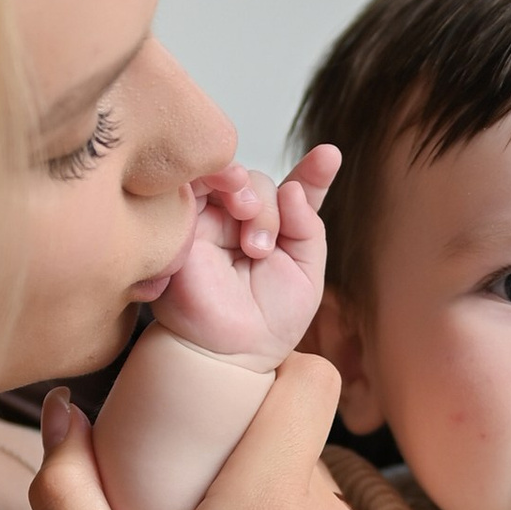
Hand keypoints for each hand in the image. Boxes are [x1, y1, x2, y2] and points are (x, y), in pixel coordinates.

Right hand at [148, 145, 339, 366]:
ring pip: (229, 176)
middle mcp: (239, 220)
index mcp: (273, 231)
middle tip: (262, 249)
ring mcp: (209, 219)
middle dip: (269, 207)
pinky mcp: (181, 222)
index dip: (313, 172)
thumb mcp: (306, 274)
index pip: (293, 191)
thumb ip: (308, 228)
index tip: (329, 156)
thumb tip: (293, 189)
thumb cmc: (267, 323)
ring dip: (249, 193)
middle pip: (257, 181)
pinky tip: (235, 206)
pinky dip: (217, 178)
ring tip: (251, 237)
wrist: (228, 352)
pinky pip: (194, 181)